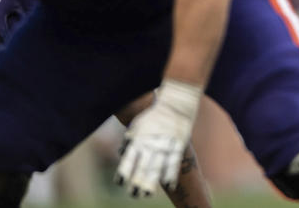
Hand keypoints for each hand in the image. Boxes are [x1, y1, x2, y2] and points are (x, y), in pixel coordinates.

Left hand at [115, 80, 201, 196]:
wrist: (175, 104)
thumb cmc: (154, 115)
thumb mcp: (138, 124)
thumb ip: (130, 139)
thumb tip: (121, 152)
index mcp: (139, 140)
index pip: (128, 160)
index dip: (123, 173)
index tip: (121, 183)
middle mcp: (151, 145)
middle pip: (142, 169)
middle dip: (137, 184)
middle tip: (134, 194)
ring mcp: (165, 146)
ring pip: (157, 169)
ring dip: (151, 183)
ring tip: (146, 194)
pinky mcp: (178, 146)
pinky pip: (173, 164)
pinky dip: (171, 175)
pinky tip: (168, 185)